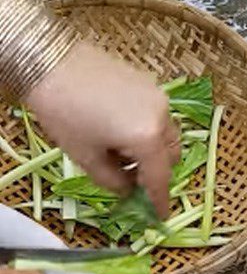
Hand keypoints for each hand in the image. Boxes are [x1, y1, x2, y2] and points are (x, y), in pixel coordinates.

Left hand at [25, 42, 179, 215]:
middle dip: (157, 171)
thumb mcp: (86, 157)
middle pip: (171, 156)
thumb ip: (114, 182)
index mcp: (146, 138)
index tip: (160, 216)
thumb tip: (129, 190)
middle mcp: (161, 117)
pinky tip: (122, 129)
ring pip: (168, 135)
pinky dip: (148, 130)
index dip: (160, 200)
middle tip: (134, 179)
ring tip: (125, 151)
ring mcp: (158, 97)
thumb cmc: (63, 111)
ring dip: (154, 150)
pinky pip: (158, 117)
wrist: (47, 57)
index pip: (160, 178)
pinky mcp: (149, 84)